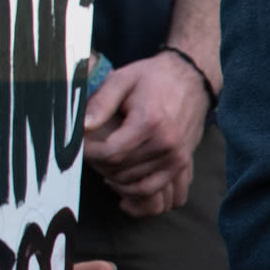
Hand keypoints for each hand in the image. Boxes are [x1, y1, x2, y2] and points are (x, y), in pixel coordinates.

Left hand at [84, 52, 209, 215]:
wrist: (191, 79)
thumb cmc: (153, 78)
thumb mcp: (122, 80)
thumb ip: (100, 103)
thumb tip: (82, 127)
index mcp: (150, 123)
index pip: (111, 153)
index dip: (89, 153)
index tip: (79, 145)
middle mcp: (167, 144)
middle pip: (121, 171)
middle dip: (100, 165)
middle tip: (91, 151)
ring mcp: (177, 157)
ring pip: (135, 183)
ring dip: (115, 178)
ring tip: (105, 163)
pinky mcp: (182, 163)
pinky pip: (156, 190)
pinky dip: (136, 191)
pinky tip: (121, 181)